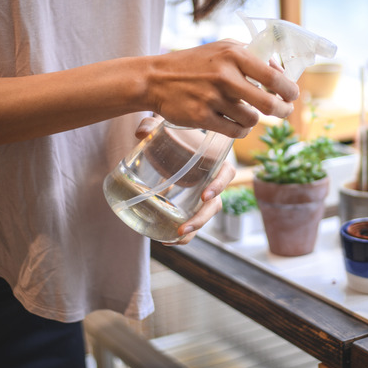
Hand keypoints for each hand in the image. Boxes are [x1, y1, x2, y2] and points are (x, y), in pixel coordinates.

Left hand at [134, 116, 235, 245]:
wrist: (171, 142)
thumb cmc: (175, 133)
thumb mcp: (165, 126)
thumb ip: (152, 126)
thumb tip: (140, 132)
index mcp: (215, 161)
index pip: (226, 174)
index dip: (219, 185)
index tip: (205, 195)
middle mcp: (212, 182)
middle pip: (215, 205)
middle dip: (201, 218)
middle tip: (183, 227)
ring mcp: (202, 196)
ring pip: (204, 217)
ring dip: (193, 230)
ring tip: (174, 237)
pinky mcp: (190, 205)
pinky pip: (192, 223)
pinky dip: (182, 236)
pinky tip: (165, 241)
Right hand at [146, 40, 298, 138]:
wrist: (155, 78)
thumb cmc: (194, 63)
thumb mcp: (223, 49)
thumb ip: (252, 57)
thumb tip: (282, 73)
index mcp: (234, 54)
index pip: (274, 76)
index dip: (289, 90)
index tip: (292, 95)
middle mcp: (224, 75)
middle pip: (268, 104)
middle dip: (282, 111)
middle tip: (283, 111)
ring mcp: (212, 98)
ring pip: (251, 120)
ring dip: (253, 120)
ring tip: (245, 114)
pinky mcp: (201, 117)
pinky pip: (235, 131)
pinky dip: (240, 131)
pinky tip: (235, 124)